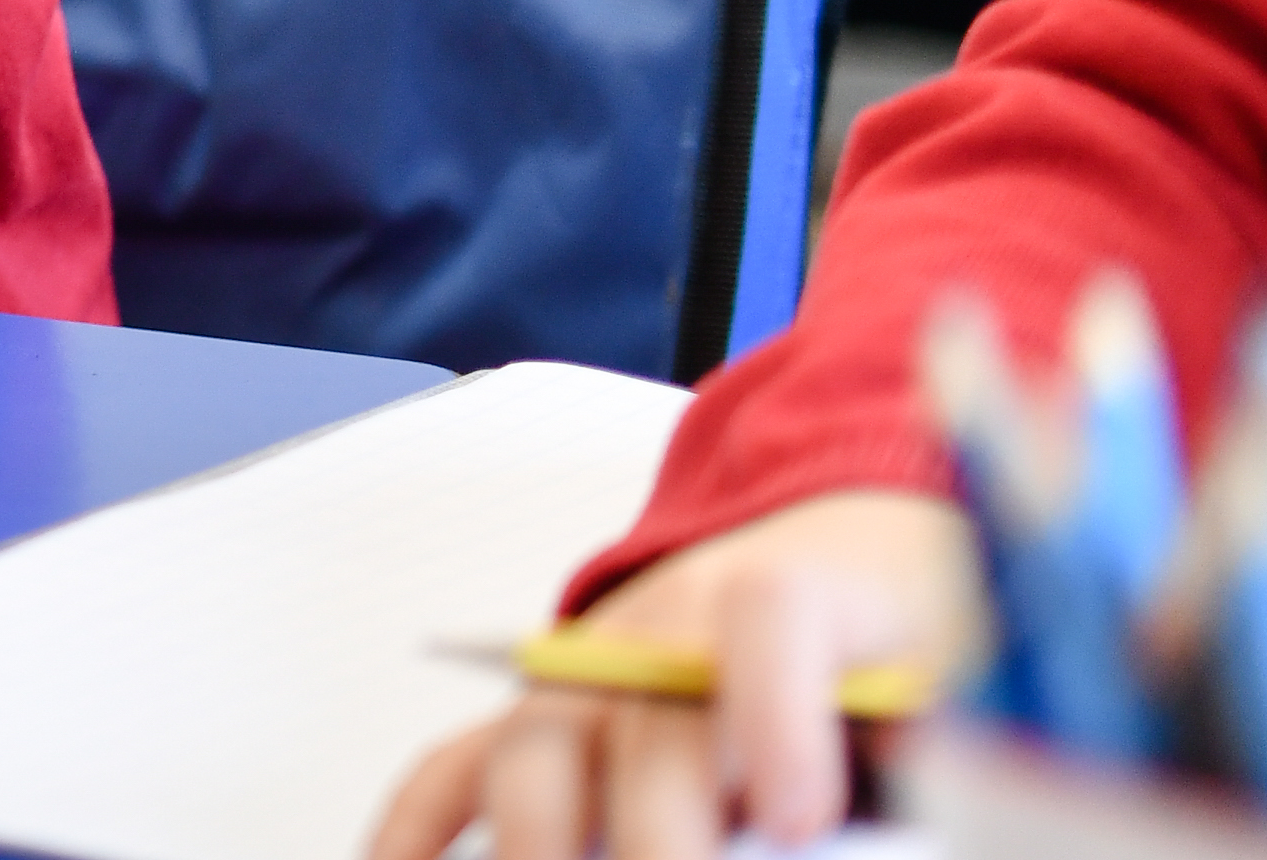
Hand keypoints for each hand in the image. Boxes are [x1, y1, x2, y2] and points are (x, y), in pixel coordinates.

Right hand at [362, 488, 975, 859]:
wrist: (858, 552)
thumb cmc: (914, 642)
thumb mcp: (964, 682)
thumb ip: (931, 756)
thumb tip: (842, 823)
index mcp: (808, 596)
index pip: (773, 618)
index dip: (777, 716)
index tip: (801, 818)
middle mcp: (674, 627)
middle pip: (648, 723)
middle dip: (663, 839)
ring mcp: (590, 673)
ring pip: (539, 754)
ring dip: (546, 846)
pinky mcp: (544, 718)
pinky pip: (456, 767)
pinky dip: (418, 831)